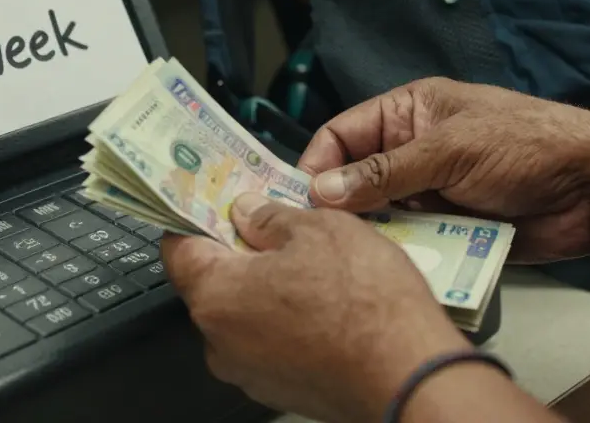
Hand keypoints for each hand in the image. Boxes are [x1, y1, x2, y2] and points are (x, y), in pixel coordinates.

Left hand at [162, 193, 471, 422]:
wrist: (411, 375)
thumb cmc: (366, 304)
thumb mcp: (319, 228)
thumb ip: (269, 217)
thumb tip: (247, 212)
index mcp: (216, 295)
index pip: (178, 248)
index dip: (196, 217)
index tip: (214, 200)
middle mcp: (221, 342)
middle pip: (212, 283)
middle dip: (240, 251)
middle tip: (275, 224)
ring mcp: (250, 372)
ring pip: (244, 315)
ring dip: (268, 287)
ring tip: (313, 264)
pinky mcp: (281, 390)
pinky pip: (271, 344)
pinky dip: (289, 321)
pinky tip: (327, 303)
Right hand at [301, 77, 589, 262]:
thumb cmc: (529, 145)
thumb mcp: (449, 150)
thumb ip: (384, 172)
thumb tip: (322, 191)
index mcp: (410, 112)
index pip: (343, 134)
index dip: (318, 164)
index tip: (299, 199)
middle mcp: (414, 151)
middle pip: (355, 180)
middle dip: (341, 206)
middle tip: (321, 235)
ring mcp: (433, 191)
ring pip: (381, 216)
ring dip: (375, 233)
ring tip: (359, 253)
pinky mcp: (452, 228)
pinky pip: (413, 243)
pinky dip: (405, 253)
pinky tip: (397, 266)